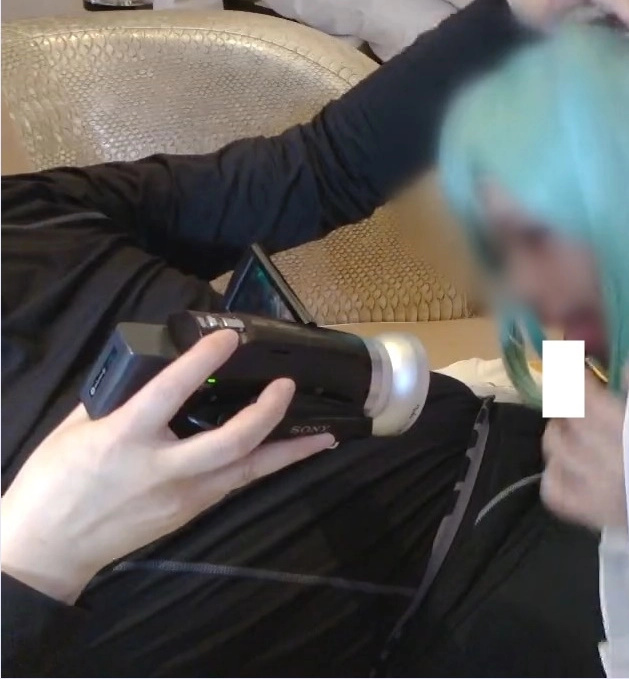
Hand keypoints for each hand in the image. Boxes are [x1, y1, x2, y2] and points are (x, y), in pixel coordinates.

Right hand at [0, 328, 335, 604]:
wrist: (43, 551)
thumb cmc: (52, 485)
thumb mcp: (74, 429)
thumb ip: (116, 398)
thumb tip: (150, 368)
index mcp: (124, 439)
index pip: (170, 393)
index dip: (202, 361)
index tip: (229, 337)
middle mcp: (160, 469)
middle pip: (229, 441)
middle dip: (267, 412)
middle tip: (287, 385)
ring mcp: (178, 497)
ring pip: (244, 470)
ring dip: (287, 450)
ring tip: (325, 432)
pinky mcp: (185, 513)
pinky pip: (232, 484)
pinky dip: (262, 466)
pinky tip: (285, 455)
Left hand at [540, 373, 628, 535]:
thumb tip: (625, 368)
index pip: (583, 398)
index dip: (574, 378)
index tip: (576, 367)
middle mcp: (608, 461)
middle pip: (566, 423)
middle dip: (567, 402)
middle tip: (578, 395)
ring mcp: (598, 491)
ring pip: (556, 454)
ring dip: (560, 435)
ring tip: (573, 428)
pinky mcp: (597, 515)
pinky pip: (556, 491)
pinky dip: (555, 472)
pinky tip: (568, 463)